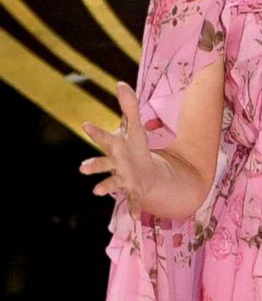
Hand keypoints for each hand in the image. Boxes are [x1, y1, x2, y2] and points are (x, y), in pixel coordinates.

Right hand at [80, 82, 158, 208]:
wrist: (141, 175)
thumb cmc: (134, 149)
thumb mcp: (135, 127)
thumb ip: (129, 106)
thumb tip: (121, 83)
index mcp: (116, 148)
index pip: (106, 138)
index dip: (96, 132)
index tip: (86, 124)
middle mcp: (116, 164)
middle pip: (104, 163)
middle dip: (93, 164)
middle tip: (82, 167)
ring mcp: (123, 179)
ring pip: (113, 183)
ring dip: (105, 187)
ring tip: (97, 192)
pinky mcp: (133, 191)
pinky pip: (133, 200)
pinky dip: (133, 207)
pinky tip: (134, 217)